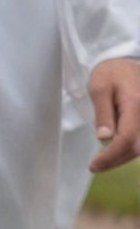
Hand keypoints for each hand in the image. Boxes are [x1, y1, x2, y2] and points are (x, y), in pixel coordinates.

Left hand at [87, 57, 139, 172]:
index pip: (126, 139)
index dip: (111, 156)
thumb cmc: (110, 73)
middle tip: (95, 166)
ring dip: (123, 156)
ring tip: (103, 159)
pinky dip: (130, 149)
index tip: (94, 165)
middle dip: (116, 159)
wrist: (127, 63)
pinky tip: (115, 151)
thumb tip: (104, 138)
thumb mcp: (99, 88)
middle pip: (136, 147)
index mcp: (135, 104)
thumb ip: (103, 113)